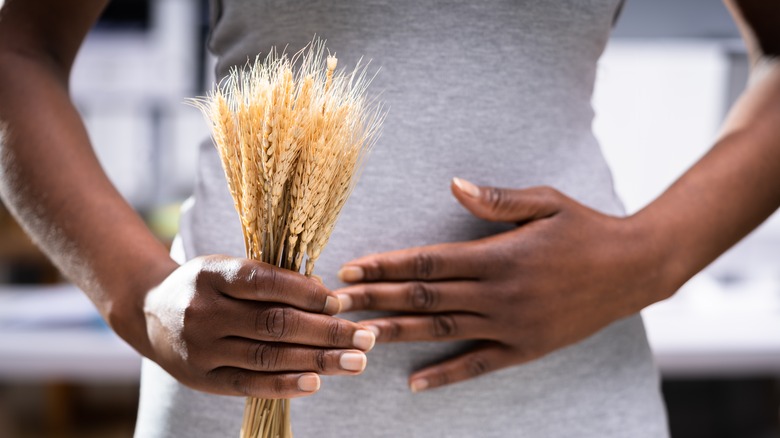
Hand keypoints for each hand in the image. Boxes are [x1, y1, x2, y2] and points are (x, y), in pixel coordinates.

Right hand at [143, 255, 375, 398]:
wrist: (150, 313)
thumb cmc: (206, 286)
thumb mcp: (228, 268)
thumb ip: (270, 280)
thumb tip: (325, 295)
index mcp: (212, 274)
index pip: (264, 282)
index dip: (305, 293)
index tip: (339, 301)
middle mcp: (203, 312)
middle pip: (274, 323)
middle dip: (327, 332)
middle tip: (366, 337)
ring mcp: (200, 348)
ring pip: (268, 356)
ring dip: (318, 360)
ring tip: (356, 361)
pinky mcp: (202, 378)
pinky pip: (249, 383)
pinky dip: (285, 384)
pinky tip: (316, 382)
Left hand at [335, 178, 669, 391]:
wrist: (634, 268)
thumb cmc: (586, 228)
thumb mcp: (546, 202)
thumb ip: (497, 200)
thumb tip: (454, 185)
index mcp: (499, 256)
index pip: (428, 262)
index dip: (386, 265)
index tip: (351, 266)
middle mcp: (499, 294)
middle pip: (424, 298)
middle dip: (374, 299)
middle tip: (334, 303)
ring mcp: (511, 326)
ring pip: (441, 331)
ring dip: (396, 334)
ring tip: (357, 336)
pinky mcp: (525, 348)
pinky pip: (478, 366)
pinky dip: (445, 375)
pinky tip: (414, 382)